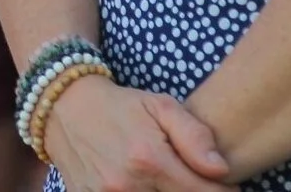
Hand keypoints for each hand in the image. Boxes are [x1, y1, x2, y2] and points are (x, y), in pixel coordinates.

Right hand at [44, 76, 229, 191]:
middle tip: (193, 181)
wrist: (64, 108)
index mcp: (148, 159)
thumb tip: (222, 170)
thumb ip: (195, 136)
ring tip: (166, 181)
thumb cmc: (119, 106)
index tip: (226, 185)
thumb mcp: (160, 105)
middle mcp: (126, 186)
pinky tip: (143, 185)